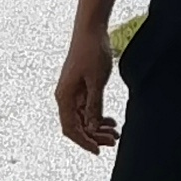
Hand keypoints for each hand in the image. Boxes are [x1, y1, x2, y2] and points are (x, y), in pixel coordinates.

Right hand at [55, 24, 118, 153]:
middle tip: (114, 140)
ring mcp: (73, 93)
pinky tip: (111, 121)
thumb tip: (93, 127)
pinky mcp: (81, 88)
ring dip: (98, 127)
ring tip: (116, 132)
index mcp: (64, 97)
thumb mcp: (96, 81)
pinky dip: (99, 116)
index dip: (84, 141)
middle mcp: (66, 98)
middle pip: (77, 126)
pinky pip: (88, 109)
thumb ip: (94, 105)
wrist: (91, 30)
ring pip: (84, 118)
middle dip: (94, 136)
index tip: (98, 150)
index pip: (71, 128)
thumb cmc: (91, 52)